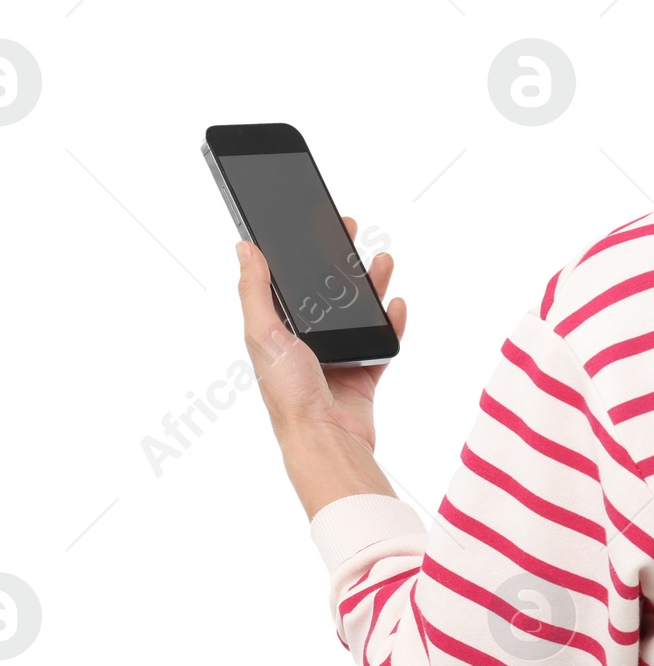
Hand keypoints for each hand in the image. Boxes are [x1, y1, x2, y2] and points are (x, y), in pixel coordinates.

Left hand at [236, 216, 406, 516]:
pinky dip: (392, 324)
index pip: (289, 281)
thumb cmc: (289, 394)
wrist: (327, 439)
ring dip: (371, 286)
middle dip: (340, 263)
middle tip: (350, 234)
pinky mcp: (363, 373)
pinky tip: (396, 306)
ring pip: (359, 313)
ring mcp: (337, 357)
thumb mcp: (263, 334)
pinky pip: (382, 342)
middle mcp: (306, 342)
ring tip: (383, 262)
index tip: (314, 227)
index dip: (300, 253)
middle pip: (328, 293)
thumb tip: (244, 249)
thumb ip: (254, 291)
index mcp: (277, 330)